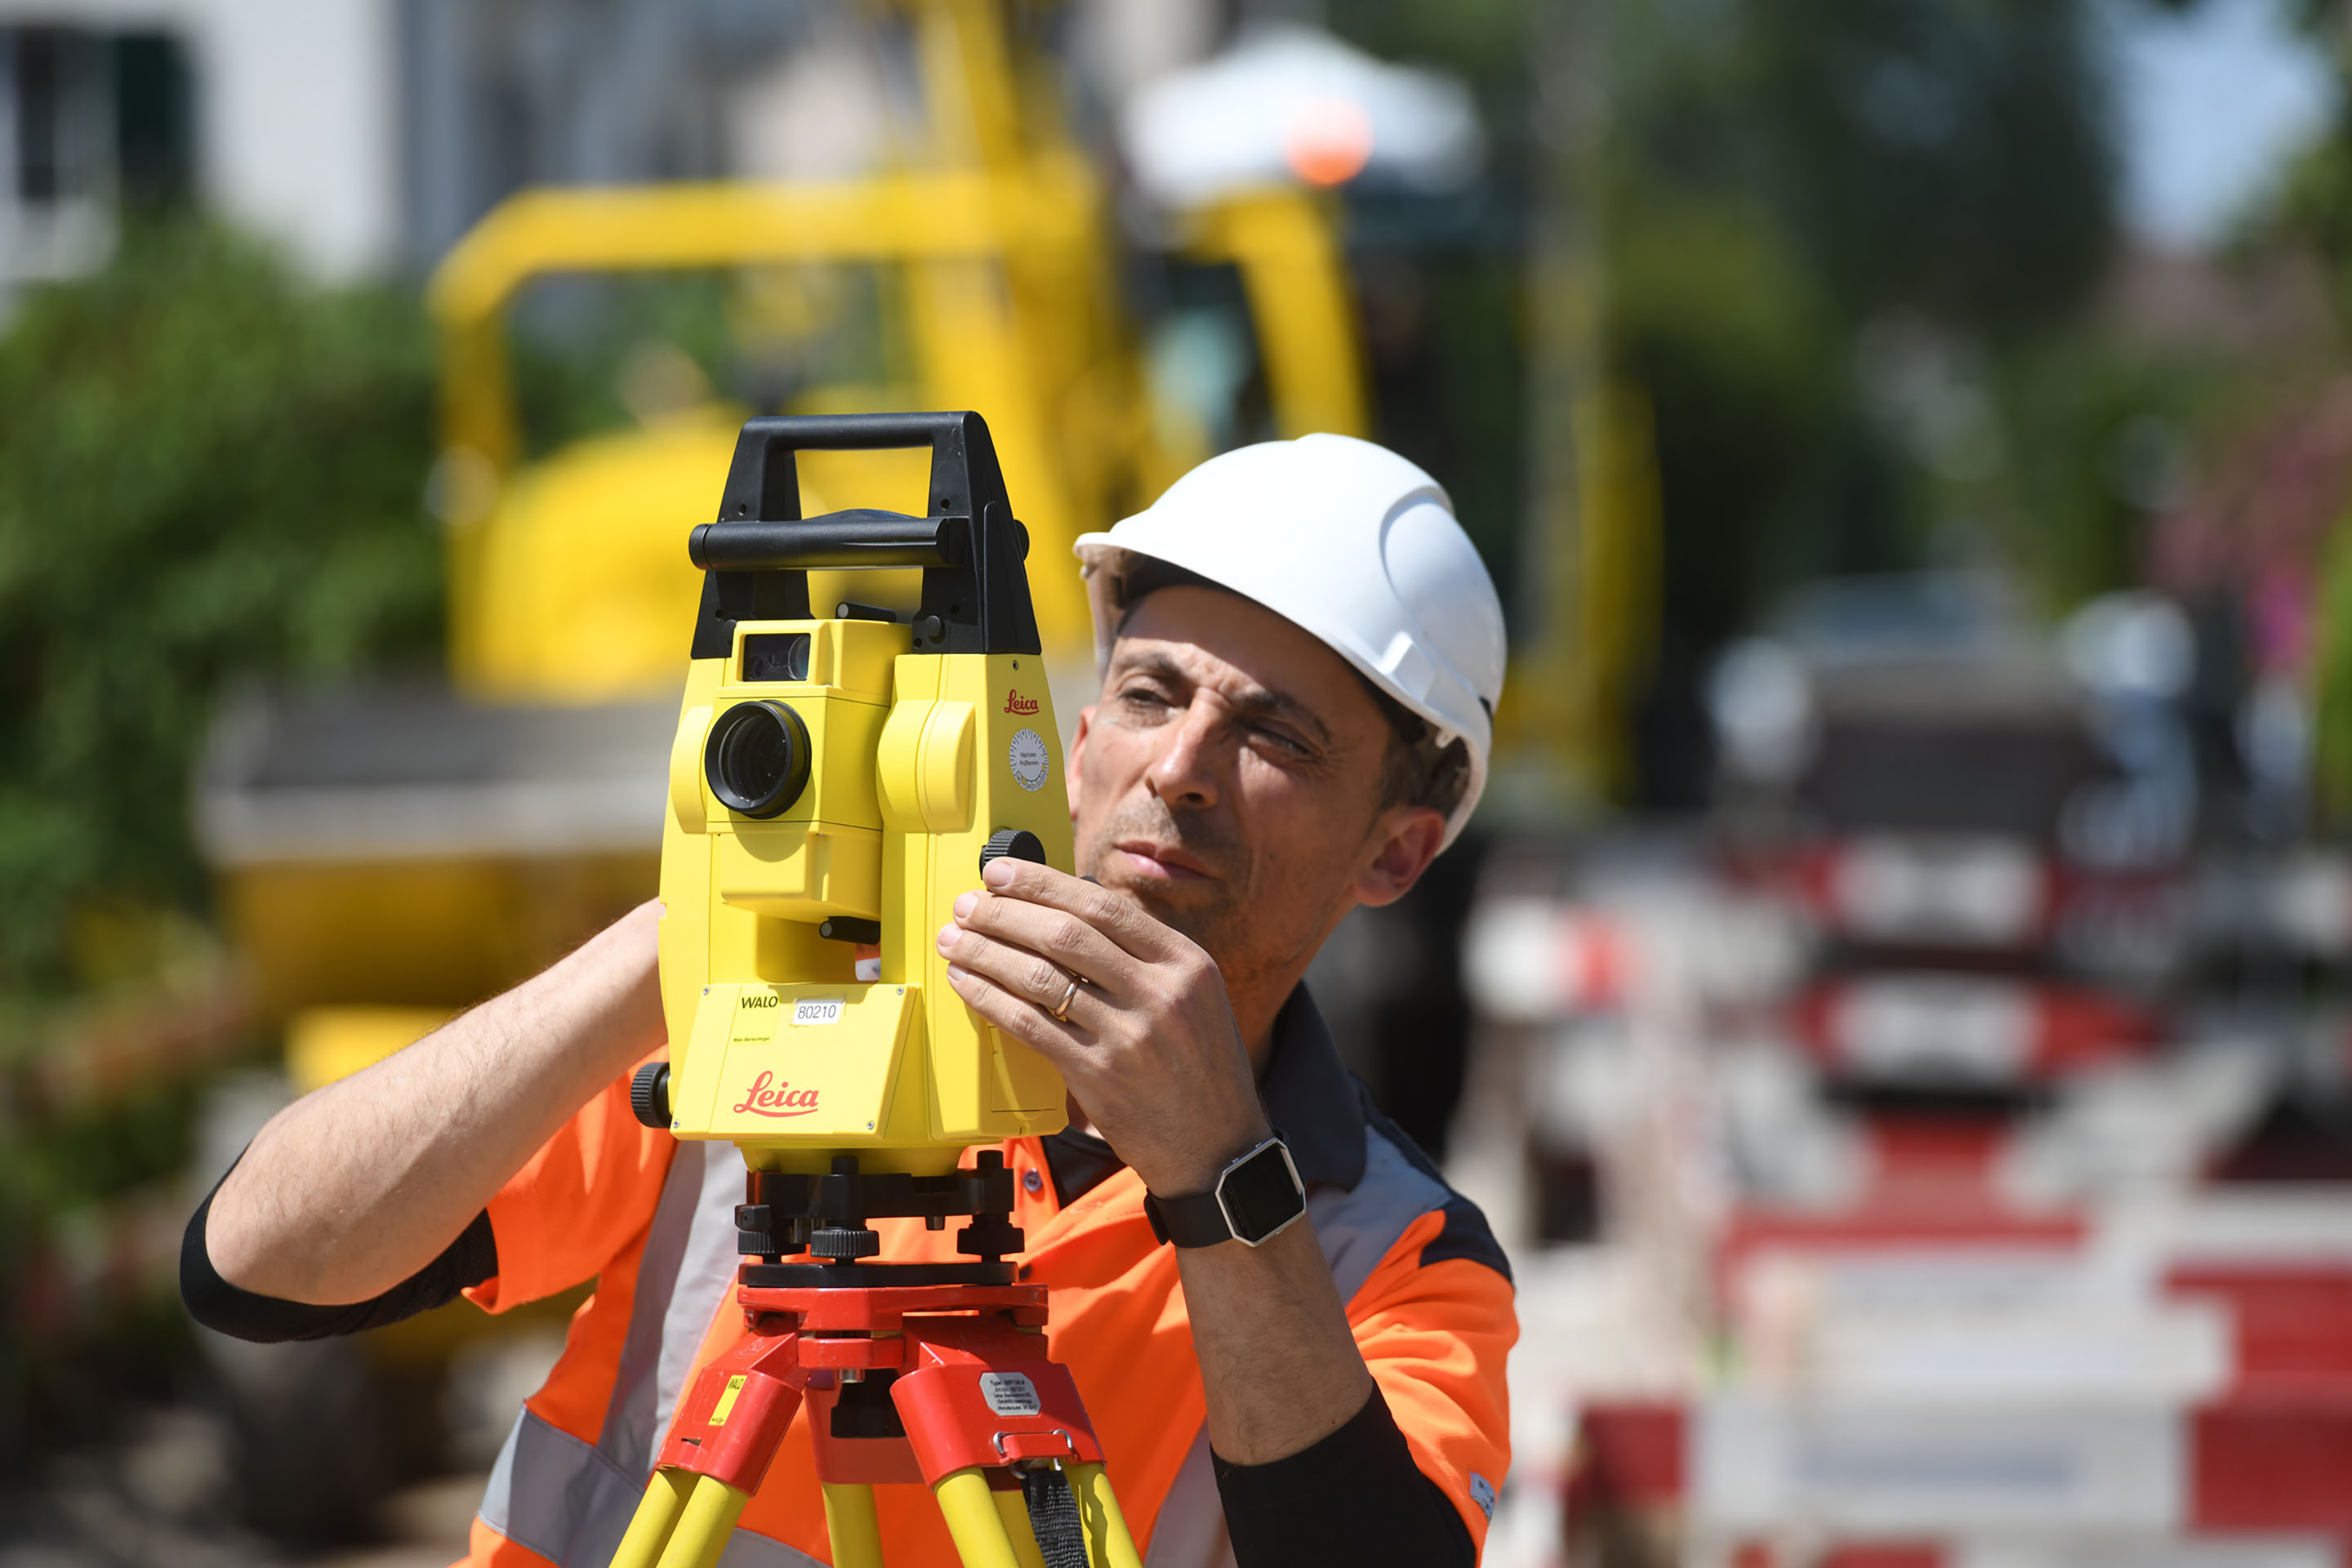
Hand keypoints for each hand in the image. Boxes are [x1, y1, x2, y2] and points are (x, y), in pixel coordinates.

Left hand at [936, 858, 1270, 1195]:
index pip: (1103, 906)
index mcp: (1186, 962)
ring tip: (956, 939)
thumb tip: (1069, 911)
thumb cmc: (1199, 1068)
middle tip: (967, 903)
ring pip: (1039, 976)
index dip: (1043, 883)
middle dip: (1004, 911)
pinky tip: (967, 983)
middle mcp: (1160, 992)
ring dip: (986, 951)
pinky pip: (1028, 1024)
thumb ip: (1144, 958)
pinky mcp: (1097, 1075)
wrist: (1217, 1147)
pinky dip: (989, 997)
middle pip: (1064, 933)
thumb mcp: (1194, 998)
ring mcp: (1128, 1035)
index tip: (1001, 871)